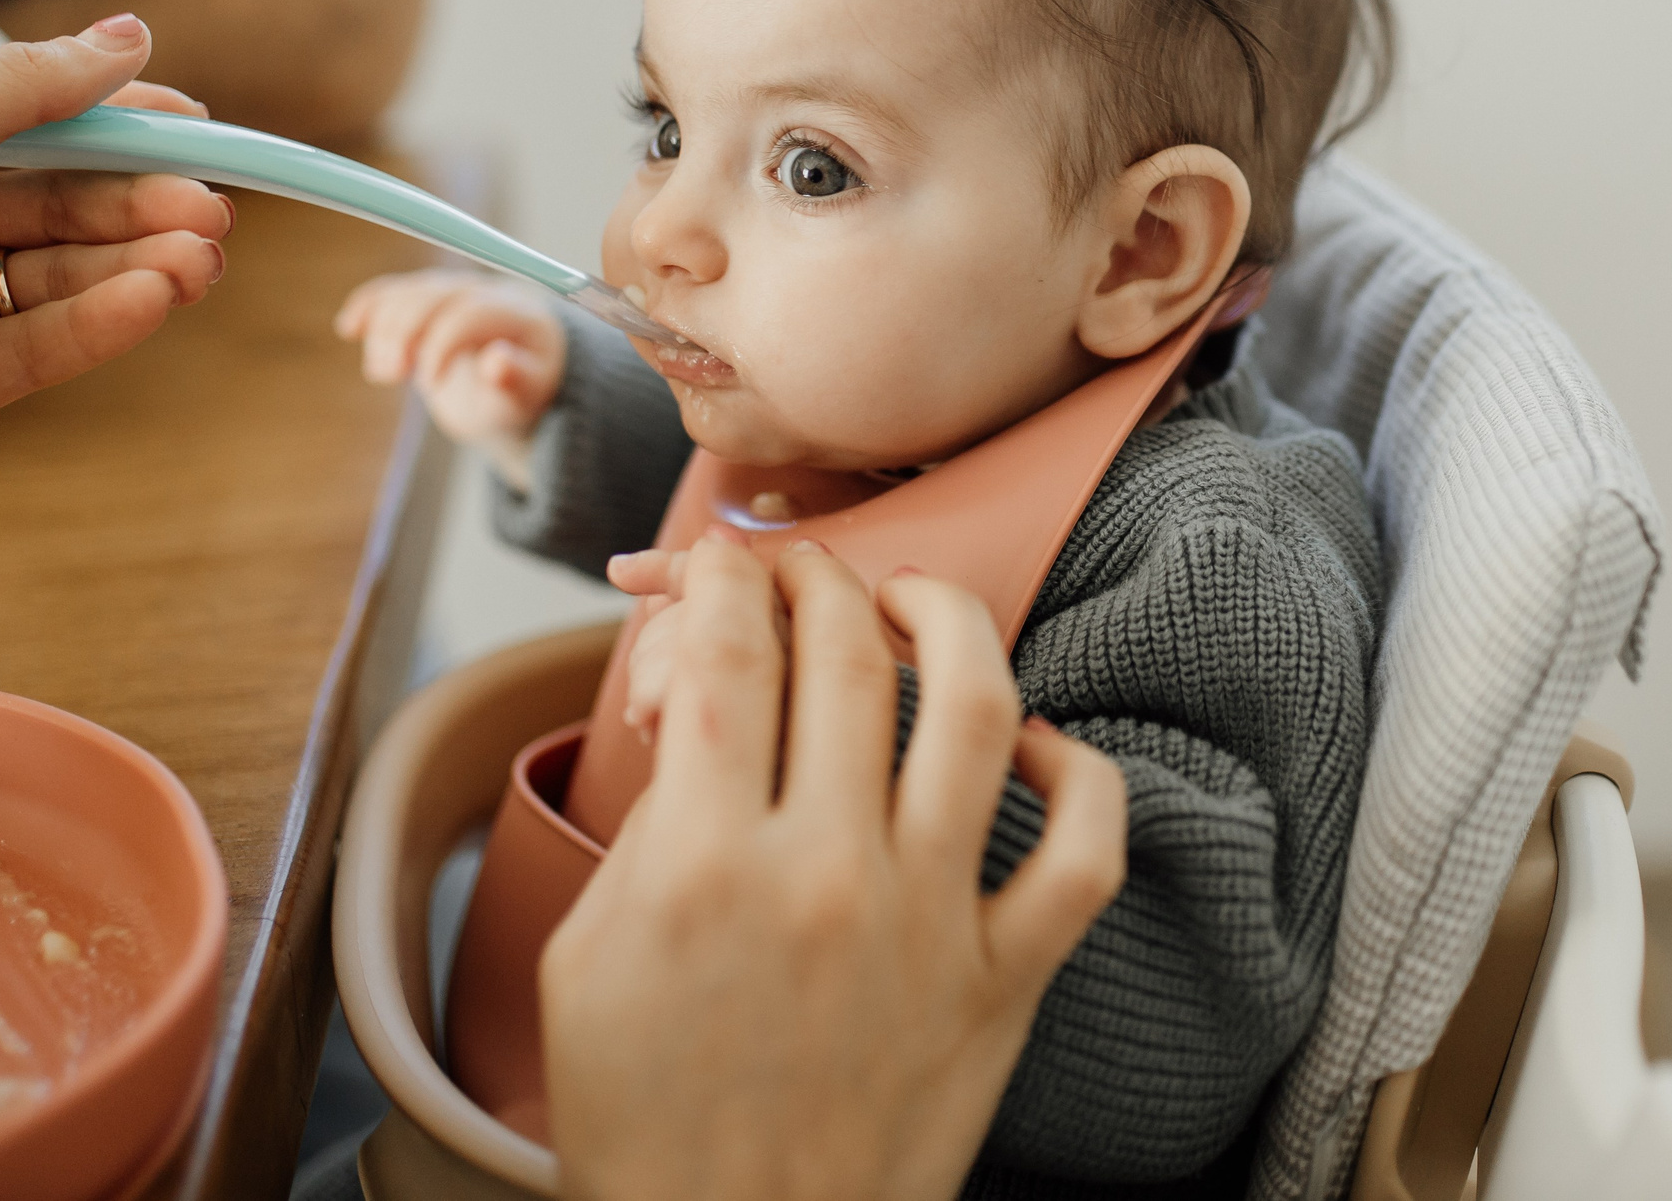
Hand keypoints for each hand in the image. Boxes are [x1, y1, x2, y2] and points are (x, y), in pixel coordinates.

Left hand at [0, 16, 231, 607]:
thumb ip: (22, 89)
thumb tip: (129, 37)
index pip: (39, 128)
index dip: (122, 126)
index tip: (200, 126)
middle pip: (64, 206)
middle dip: (143, 201)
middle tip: (214, 205)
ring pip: (66, 278)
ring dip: (140, 262)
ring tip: (202, 255)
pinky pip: (43, 347)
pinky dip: (104, 322)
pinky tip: (153, 298)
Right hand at [332, 270, 565, 490]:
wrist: (517, 380)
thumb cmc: (526, 391)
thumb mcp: (526, 395)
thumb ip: (515, 378)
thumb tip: (497, 362)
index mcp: (513, 312)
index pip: (469, 313)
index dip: (442, 342)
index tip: (431, 384)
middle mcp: (481, 293)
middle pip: (432, 297)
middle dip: (403, 331)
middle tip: (391, 375)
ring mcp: (450, 293)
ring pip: (407, 294)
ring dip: (384, 328)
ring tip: (384, 374)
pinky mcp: (425, 302)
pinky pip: (393, 293)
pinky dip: (369, 306)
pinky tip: (349, 327)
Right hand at [542, 537, 1128, 1200]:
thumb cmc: (645, 1111)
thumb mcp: (589, 951)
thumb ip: (653, 813)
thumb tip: (704, 694)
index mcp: (704, 864)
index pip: (730, 651)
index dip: (723, 574)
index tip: (723, 560)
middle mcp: (826, 876)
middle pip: (846, 652)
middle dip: (818, 577)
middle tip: (803, 570)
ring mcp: (931, 925)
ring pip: (978, 706)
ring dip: (948, 619)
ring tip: (915, 603)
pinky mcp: (1005, 982)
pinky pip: (1082, 844)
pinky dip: (1074, 770)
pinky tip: (1029, 741)